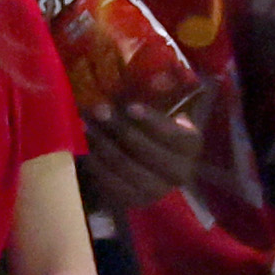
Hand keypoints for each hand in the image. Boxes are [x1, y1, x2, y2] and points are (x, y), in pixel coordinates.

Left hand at [80, 89, 204, 209]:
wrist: (146, 165)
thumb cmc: (150, 128)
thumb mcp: (158, 109)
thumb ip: (156, 94)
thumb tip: (152, 74)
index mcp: (189, 144)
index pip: (174, 135)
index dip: (152, 121)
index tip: (130, 107)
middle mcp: (179, 171)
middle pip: (145, 151)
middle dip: (119, 129)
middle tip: (97, 110)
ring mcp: (157, 190)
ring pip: (126, 167)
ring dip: (102, 145)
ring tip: (85, 126)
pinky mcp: (135, 201)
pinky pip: (113, 185)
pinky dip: (97, 166)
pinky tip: (86, 150)